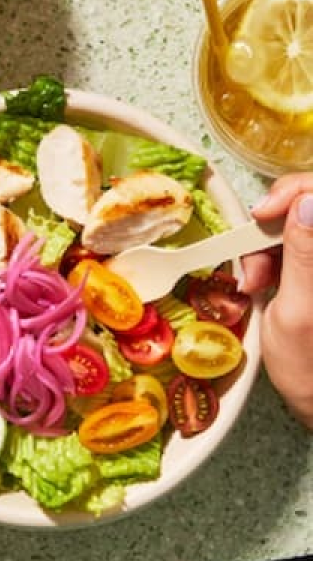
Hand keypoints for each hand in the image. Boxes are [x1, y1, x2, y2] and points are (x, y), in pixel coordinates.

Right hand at [243, 173, 312, 429]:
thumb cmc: (311, 370)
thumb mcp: (299, 311)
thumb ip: (305, 253)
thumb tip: (309, 200)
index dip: (295, 190)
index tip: (263, 214)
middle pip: (309, 204)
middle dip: (274, 222)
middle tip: (253, 259)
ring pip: (299, 223)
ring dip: (268, 244)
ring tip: (254, 281)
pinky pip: (296, 244)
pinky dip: (274, 257)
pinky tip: (263, 281)